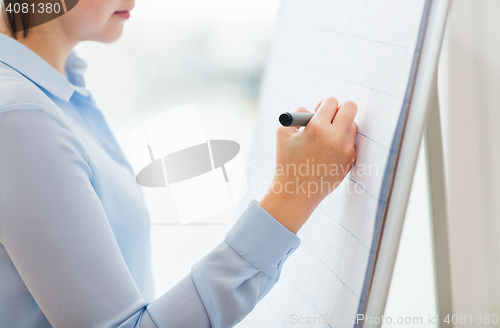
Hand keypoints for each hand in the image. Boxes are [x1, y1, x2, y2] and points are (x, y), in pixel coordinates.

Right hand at [258, 97, 357, 233]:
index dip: (324, 104)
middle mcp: (335, 138)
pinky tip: (327, 154)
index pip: (331, 102)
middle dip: (340, 108)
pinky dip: (342, 143)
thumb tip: (313, 109)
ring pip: (352, 126)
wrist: (295, 192)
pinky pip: (351, 143)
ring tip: (326, 139)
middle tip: (331, 117)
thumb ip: (298, 114)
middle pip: (351, 107)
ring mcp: (345, 150)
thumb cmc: (287, 161)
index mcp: (317, 128)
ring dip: (341, 126)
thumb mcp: (283, 133)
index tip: (318, 110)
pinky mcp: (350, 161)